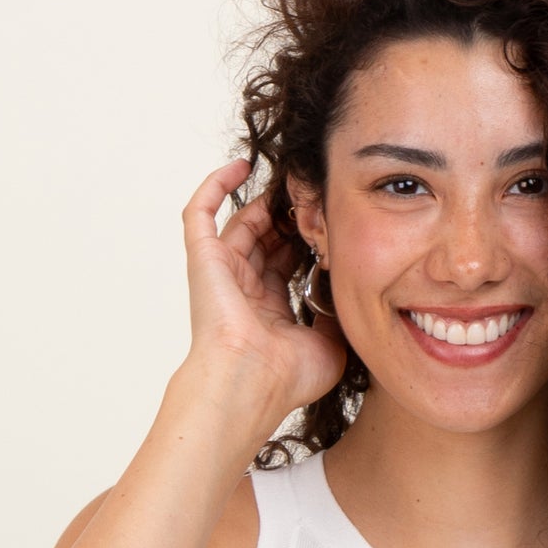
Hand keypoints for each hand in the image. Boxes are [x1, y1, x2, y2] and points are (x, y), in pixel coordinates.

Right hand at [179, 156, 347, 422]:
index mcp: (270, 310)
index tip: (331, 222)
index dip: (309, 240)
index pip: (289, 262)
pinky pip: (201, 212)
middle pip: (268, 238)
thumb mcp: (330, 345)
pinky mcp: (203, 258)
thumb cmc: (285, 378)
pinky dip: (216, 185)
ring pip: (243, 221)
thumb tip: (347, 293)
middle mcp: (245, 289)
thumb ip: (336, 316)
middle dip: (291, 216)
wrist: (251, 383)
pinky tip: (240, 165)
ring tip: (291, 180)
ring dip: (267, 200)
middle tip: (314, 195)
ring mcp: (223, 272)